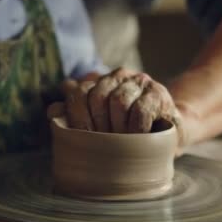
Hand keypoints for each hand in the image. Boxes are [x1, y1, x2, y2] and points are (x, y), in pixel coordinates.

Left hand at [48, 67, 184, 147]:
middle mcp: (118, 76)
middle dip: (98, 125)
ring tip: (123, 143)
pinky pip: (140, 111)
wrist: (168, 132)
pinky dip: (136, 129)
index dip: (77, 117)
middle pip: (97, 96)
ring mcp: (139, 82)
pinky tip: (139, 139)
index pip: (78, 92)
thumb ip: (74, 115)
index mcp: (99, 81)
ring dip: (118, 128)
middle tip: (104, 145)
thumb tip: (52, 110)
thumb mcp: (99, 125)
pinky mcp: (158, 94)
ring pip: (118, 101)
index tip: (83, 139)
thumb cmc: (127, 133)